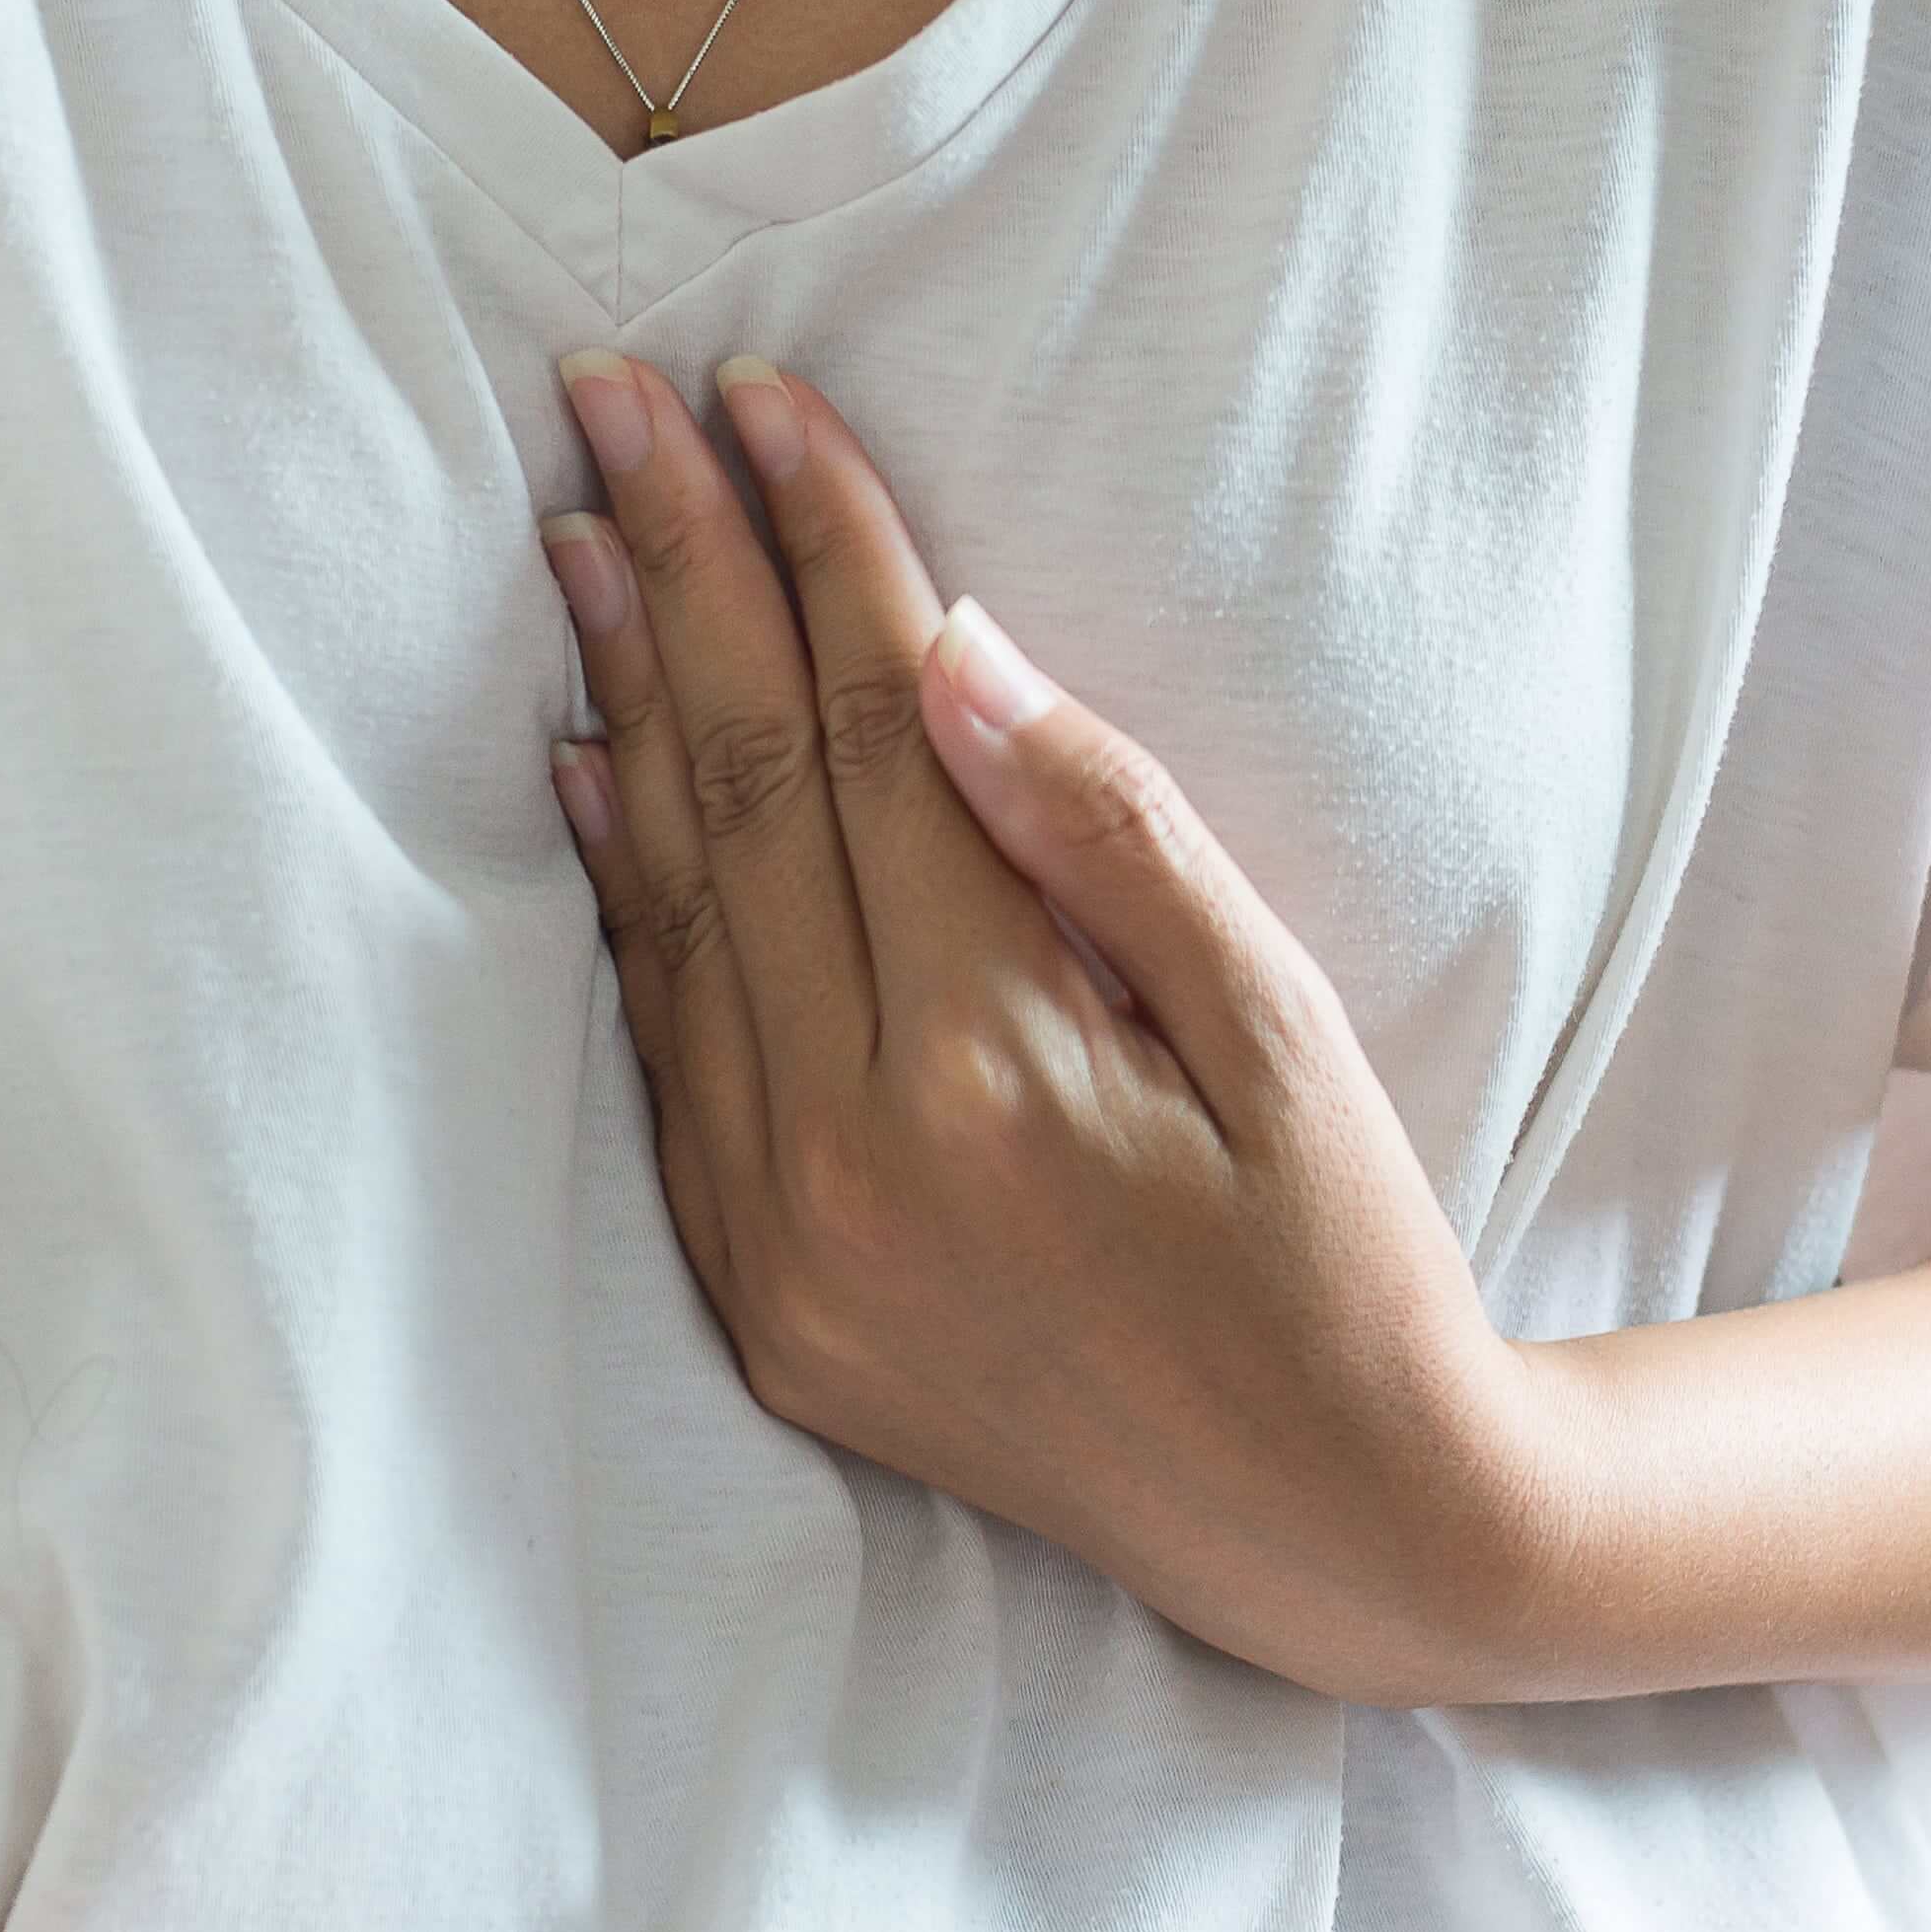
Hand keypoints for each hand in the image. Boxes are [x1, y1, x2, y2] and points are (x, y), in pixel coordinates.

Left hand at [536, 349, 1563, 1705]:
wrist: (1341, 1534)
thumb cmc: (1349, 1266)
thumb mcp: (1284, 1036)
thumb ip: (1109, 838)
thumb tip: (954, 647)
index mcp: (991, 1073)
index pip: (866, 742)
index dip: (819, 553)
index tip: (762, 398)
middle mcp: (848, 1156)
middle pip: (740, 797)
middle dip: (679, 576)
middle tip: (611, 400)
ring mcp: (784, 1243)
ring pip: (675, 914)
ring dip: (622, 704)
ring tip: (582, 531)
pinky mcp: (760, 1303)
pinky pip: (663, 1057)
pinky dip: (624, 898)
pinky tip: (585, 761)